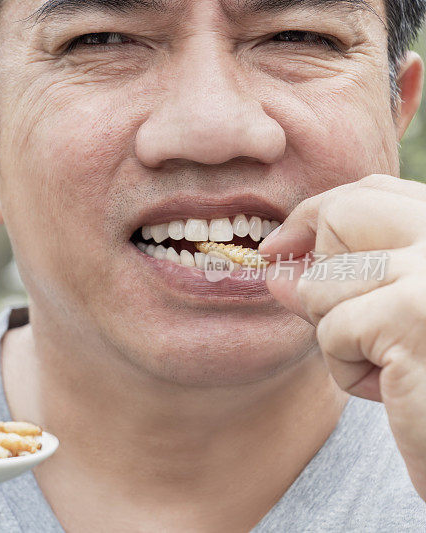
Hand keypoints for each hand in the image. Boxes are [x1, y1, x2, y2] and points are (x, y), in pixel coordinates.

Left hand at [259, 174, 425, 499]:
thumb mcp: (395, 316)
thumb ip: (344, 281)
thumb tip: (275, 270)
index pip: (372, 192)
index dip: (316, 216)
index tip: (280, 246)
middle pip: (342, 217)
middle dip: (322, 271)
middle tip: (345, 323)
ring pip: (322, 287)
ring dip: (344, 339)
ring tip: (399, 367)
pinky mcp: (411, 317)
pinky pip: (332, 333)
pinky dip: (352, 371)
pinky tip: (399, 389)